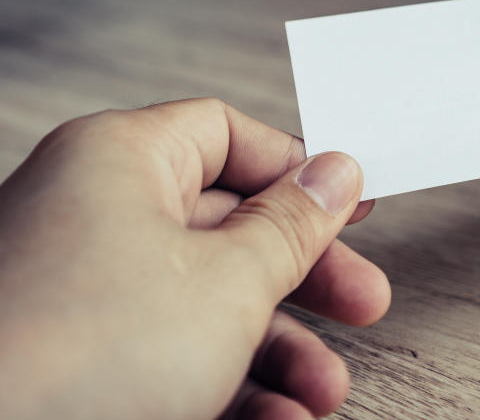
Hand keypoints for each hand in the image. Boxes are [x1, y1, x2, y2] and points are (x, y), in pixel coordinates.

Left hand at [0, 99, 389, 418]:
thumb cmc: (73, 358)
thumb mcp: (227, 281)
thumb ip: (291, 226)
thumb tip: (333, 176)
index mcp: (120, 163)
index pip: (227, 134)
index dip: (296, 168)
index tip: (348, 202)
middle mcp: (95, 218)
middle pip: (230, 228)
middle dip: (305, 279)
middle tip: (360, 300)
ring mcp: (84, 294)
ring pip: (207, 306)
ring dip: (279, 352)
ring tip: (321, 391)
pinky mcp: (80, 363)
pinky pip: (171, 358)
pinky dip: (231, 388)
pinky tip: (274, 418)